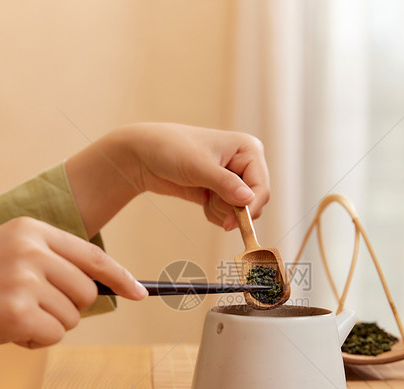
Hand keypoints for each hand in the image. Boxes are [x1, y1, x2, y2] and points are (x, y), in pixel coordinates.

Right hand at [0, 217, 146, 356]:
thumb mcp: (2, 255)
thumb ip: (46, 262)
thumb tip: (97, 287)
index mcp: (29, 229)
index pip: (92, 254)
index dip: (120, 277)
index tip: (140, 294)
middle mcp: (32, 248)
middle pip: (87, 290)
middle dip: (67, 308)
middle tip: (28, 310)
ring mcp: (26, 279)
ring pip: (72, 316)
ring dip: (48, 326)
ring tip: (7, 317)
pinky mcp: (19, 312)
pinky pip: (54, 335)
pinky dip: (35, 341)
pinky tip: (3, 332)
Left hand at [65, 123, 270, 235]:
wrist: (142, 156)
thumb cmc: (170, 149)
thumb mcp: (198, 166)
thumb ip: (225, 184)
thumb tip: (249, 199)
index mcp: (248, 149)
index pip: (261, 187)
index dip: (251, 207)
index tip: (234, 223)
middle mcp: (245, 163)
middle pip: (255, 201)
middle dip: (231, 208)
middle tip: (210, 201)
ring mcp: (233, 179)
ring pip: (240, 211)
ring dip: (220, 210)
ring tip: (202, 194)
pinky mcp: (220, 192)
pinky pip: (227, 214)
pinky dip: (215, 213)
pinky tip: (201, 200)